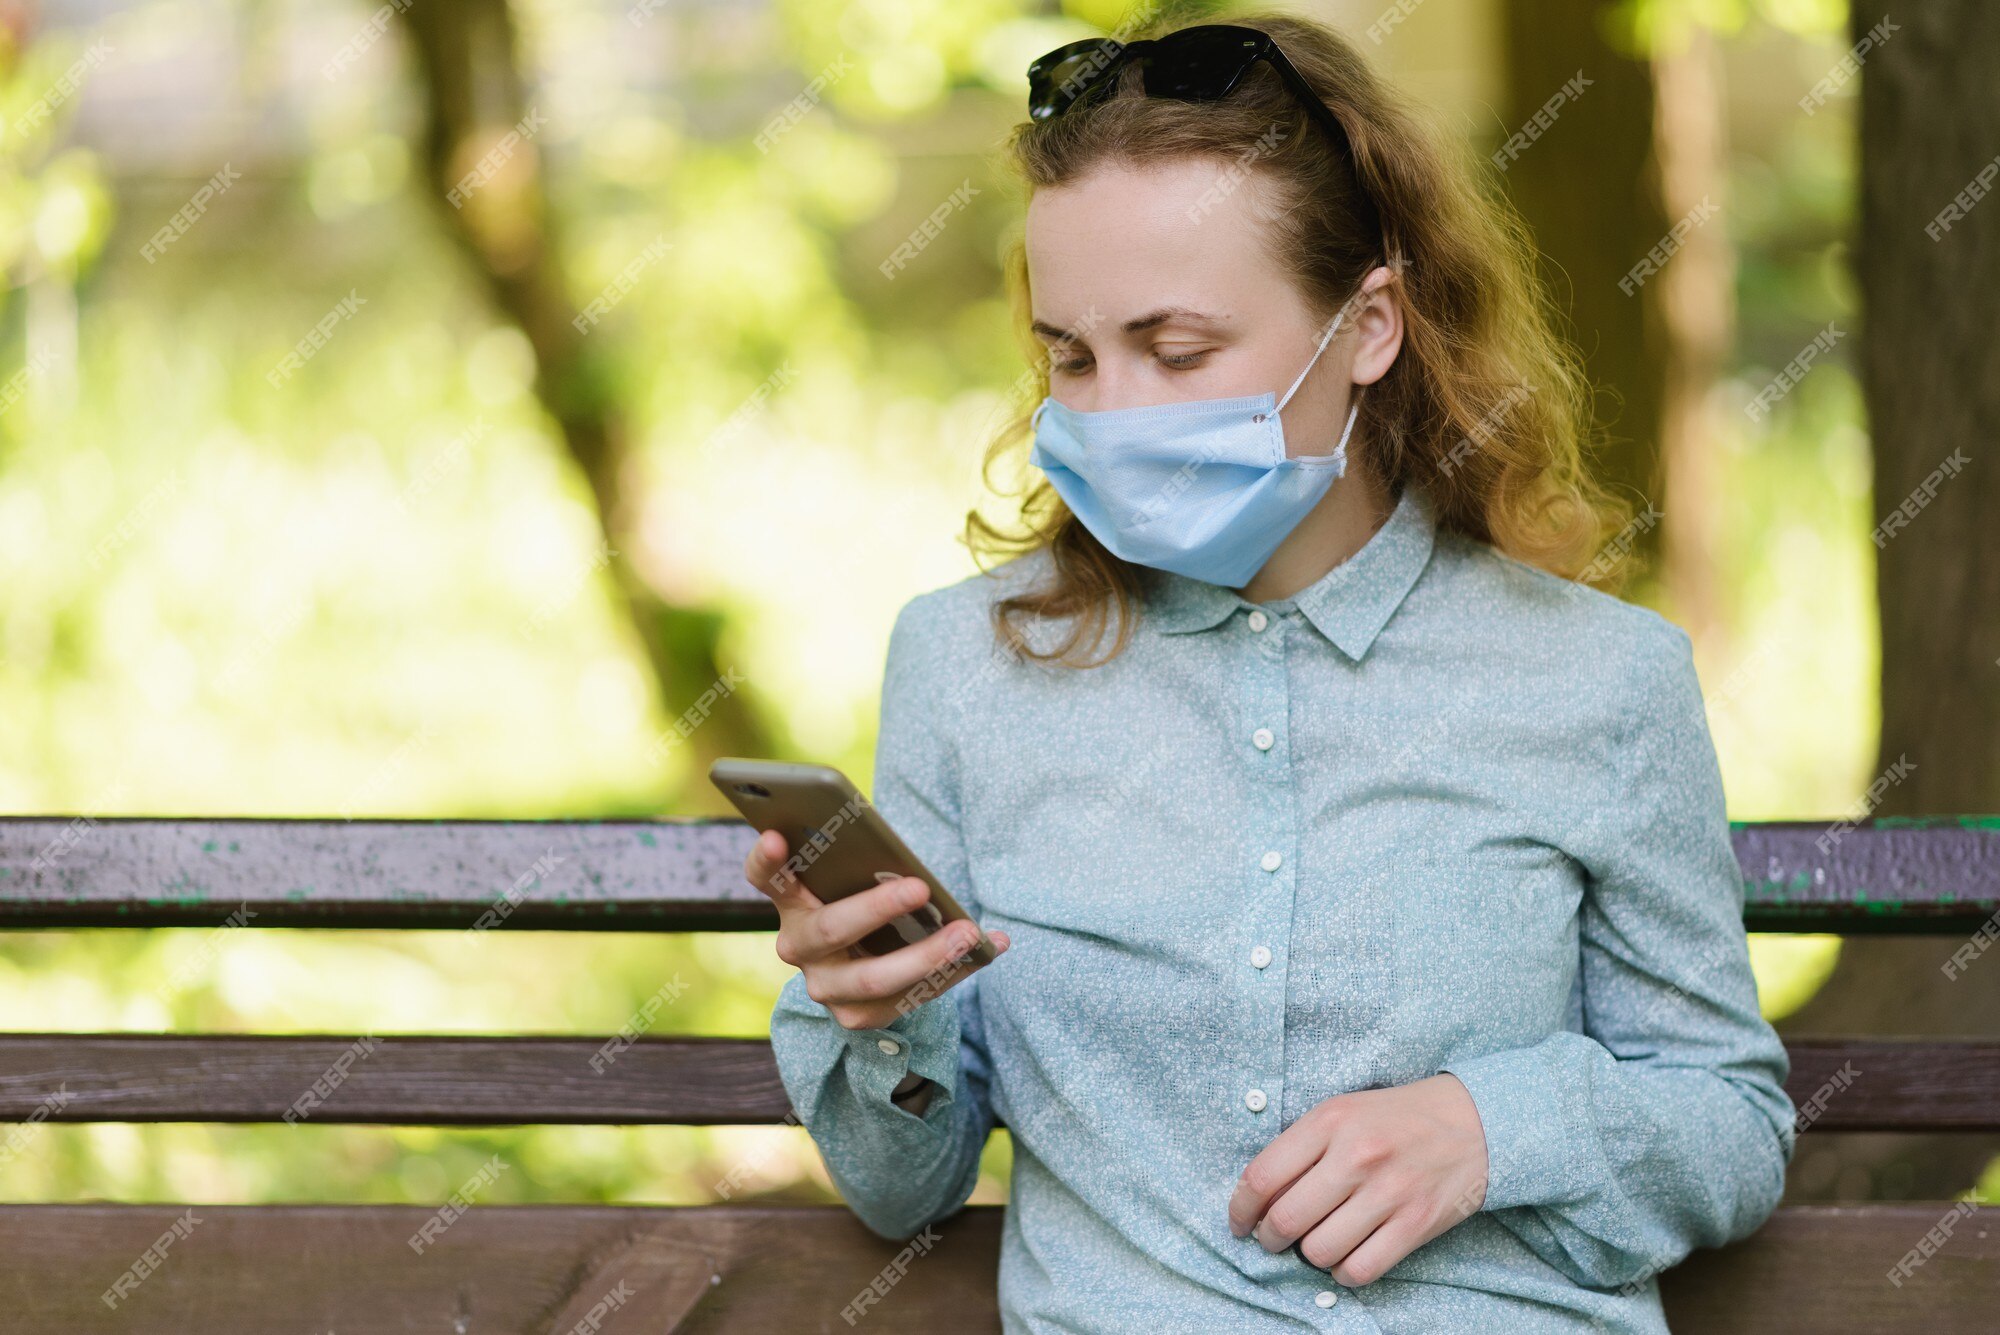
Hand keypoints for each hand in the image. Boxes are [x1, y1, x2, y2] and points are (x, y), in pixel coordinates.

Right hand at [744, 828, 1009, 1030]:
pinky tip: (987, 948)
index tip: (778, 837)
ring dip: (927, 955)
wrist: (863, 964)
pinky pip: (908, 998)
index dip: (767, 860)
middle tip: (920, 887)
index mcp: (792, 900)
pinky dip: (953, 971)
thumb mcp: (852, 880)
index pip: (766, 877)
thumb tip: (904, 857)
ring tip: (969, 932)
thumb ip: (861, 865)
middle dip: (877, 909)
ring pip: (873, 978)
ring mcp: (825, 987)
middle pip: (829, 930)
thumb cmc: (861, 900)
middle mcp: (798, 947)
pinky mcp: (857, 1016)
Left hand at [1228, 1073, 1488, 1287]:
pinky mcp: (1416, 1224)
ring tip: (1315, 1243)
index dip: (1240, 1208)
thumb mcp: (1342, 1111)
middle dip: (1269, 1239)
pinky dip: (1344, 1272)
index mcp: (1329, 1120)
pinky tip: (1346, 1256)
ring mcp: (1389, 1192)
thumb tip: (1257, 1198)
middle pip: (1286, 1220)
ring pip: (1319, 1250)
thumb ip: (1300, 1146)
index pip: (1262, 1176)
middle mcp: (1356, 1155)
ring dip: (1309, 1255)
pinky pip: (1360, 1269)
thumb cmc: (1395, 1118)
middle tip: (1273, 1239)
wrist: (1473, 1122)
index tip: (1239, 1223)